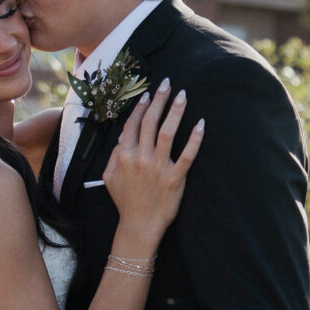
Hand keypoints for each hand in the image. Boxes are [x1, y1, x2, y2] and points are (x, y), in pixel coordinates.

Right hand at [101, 82, 203, 250]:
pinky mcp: (175, 179)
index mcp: (124, 156)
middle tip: (167, 83)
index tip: (147, 93)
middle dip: (158, 100)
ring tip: (182, 95)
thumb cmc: (125, 202)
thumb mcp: (109, 178)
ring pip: (168, 133)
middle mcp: (140, 159)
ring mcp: (158, 169)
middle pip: (150, 122)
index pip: (133, 124)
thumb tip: (122, 137)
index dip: (140, 106)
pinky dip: (194, 139)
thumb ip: (113, 155)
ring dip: (175, 111)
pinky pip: (187, 155)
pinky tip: (200, 124)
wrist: (139, 226)